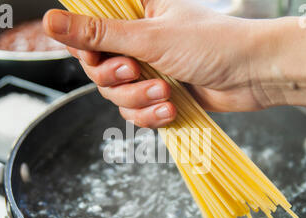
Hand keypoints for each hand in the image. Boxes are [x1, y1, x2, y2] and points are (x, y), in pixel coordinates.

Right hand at [43, 0, 260, 127]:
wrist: (253, 74)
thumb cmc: (211, 44)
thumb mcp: (149, 38)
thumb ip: (98, 33)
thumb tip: (52, 20)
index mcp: (134, 14)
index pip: (89, 29)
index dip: (87, 48)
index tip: (100, 57)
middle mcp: (138, 40)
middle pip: (98, 68)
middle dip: (117, 79)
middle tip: (135, 73)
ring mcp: (149, 69)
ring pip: (117, 95)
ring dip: (138, 99)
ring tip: (164, 92)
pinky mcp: (161, 94)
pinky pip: (138, 112)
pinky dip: (151, 115)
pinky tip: (170, 109)